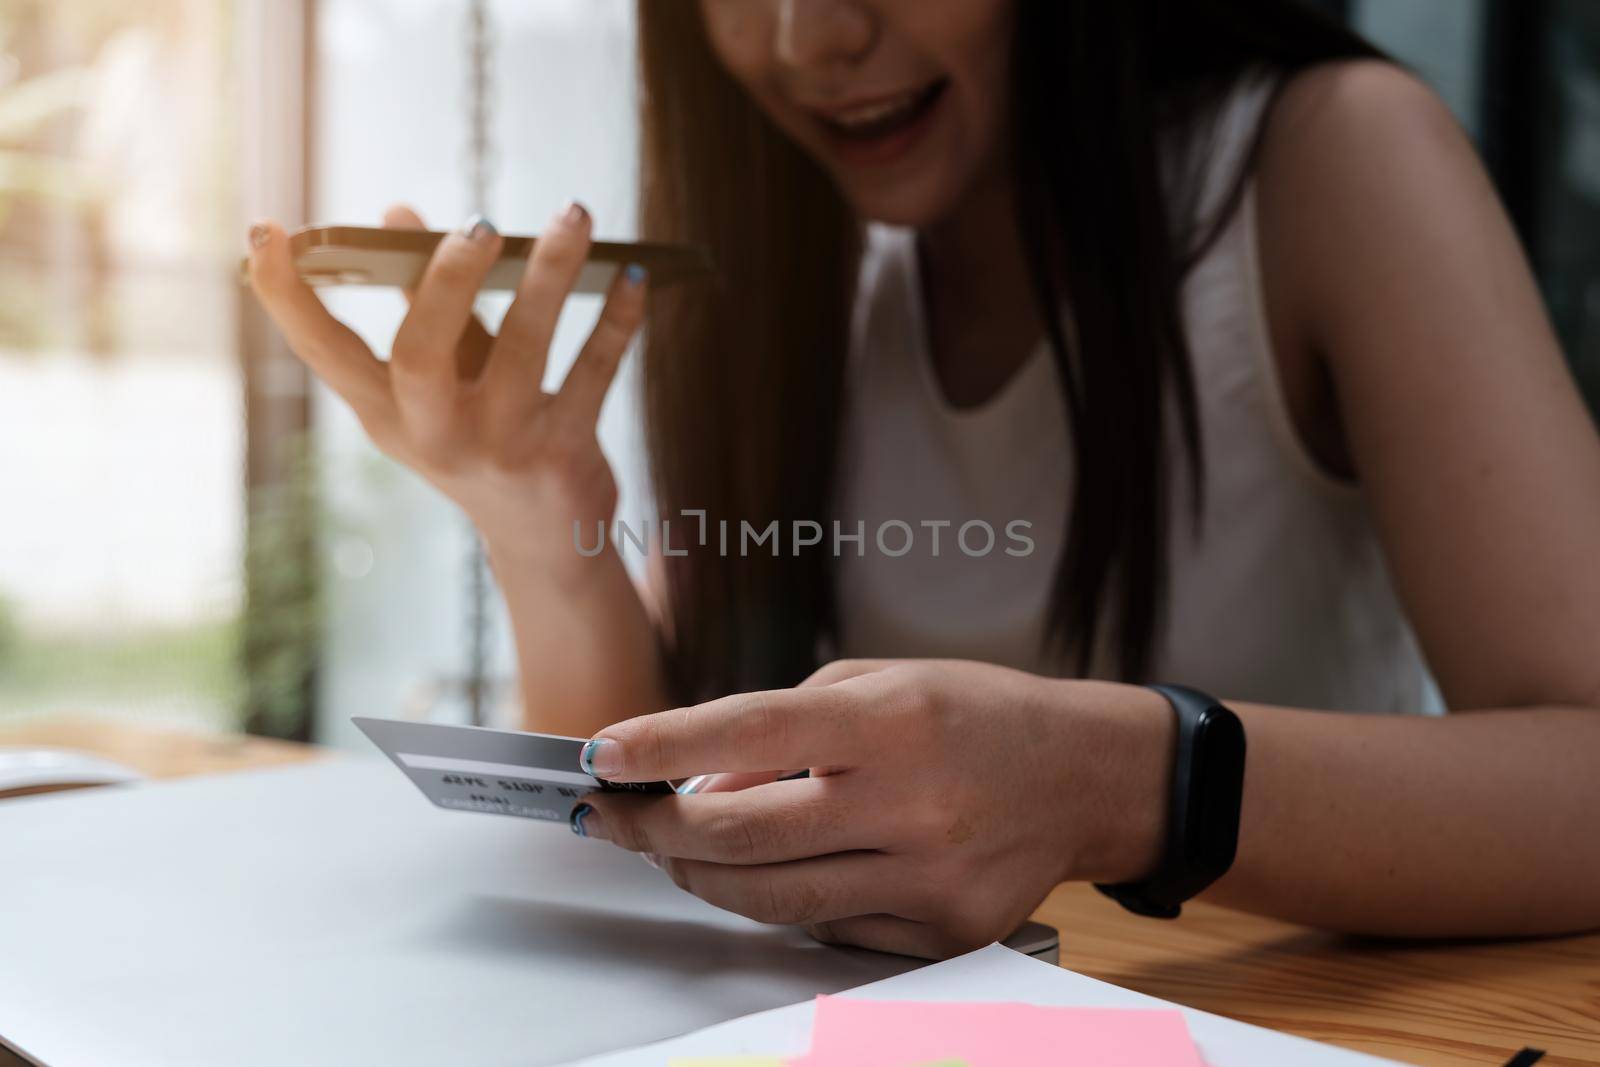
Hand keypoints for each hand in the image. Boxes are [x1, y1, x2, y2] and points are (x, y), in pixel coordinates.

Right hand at [246, 203, 644, 572]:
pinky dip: (616, 321)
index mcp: (387, 414)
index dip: (287, 296)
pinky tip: (633, 276)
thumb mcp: (443, 384)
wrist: (547, 543)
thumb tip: (398, 213)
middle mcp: (434, 436)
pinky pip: (593, 375)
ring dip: (550, 278)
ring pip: (522, 353)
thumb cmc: (485, 441)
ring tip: (572, 216)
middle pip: (419, 356)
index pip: (321, 352)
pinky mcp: (562, 456)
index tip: (264, 232)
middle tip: (479, 223)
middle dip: (446, 283)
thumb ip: (429, 303)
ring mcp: (500, 449)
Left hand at [572, 659, 1172, 957]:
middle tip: (616, 814)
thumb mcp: (879, 684)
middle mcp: (914, 804)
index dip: (663, 746)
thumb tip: (698, 785)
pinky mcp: (944, 935)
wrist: (1084, 777)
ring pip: (773, 899)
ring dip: (701, 875)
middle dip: (656, 828)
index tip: (603, 754)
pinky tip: (769, 872)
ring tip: (672, 849)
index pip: (752, 732)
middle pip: (743, 835)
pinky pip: (828, 930)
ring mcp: (931, 881)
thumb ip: (786, 729)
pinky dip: (782, 901)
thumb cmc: (975, 715)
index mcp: (895, 721)